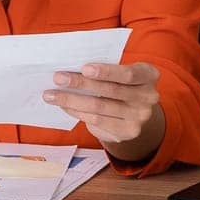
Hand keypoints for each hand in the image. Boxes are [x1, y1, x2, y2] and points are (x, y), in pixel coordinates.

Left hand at [43, 61, 163, 150]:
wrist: (134, 111)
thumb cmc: (121, 83)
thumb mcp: (120, 72)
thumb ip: (104, 69)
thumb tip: (70, 68)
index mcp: (149, 75)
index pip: (128, 73)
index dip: (106, 71)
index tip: (83, 68)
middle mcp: (149, 96)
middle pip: (110, 90)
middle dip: (80, 84)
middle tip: (58, 78)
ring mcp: (140, 117)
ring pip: (99, 107)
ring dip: (71, 100)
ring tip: (51, 95)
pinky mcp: (128, 132)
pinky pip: (97, 121)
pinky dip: (77, 112)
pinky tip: (64, 106)